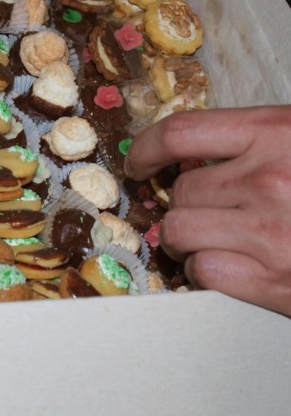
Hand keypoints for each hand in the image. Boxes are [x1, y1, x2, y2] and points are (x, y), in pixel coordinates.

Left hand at [125, 106, 290, 315]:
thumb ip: (259, 141)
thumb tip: (197, 153)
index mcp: (278, 133)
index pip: (181, 133)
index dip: (146, 148)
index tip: (138, 162)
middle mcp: (268, 179)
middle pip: (180, 190)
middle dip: (182, 203)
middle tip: (201, 212)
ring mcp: (271, 232)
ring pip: (181, 232)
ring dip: (188, 239)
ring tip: (211, 240)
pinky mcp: (276, 282)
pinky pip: (205, 272)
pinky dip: (206, 271)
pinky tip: (228, 266)